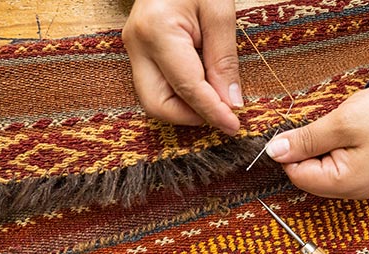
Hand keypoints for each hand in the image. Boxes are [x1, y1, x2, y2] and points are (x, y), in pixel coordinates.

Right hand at [122, 0, 241, 134]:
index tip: (234, 126)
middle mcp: (137, 45)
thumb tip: (231, 104)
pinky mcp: (139, 53)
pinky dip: (182, 95)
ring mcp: (134, 50)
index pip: (186, 87)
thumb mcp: (220, 13)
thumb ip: (224, 61)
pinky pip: (158, 87)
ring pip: (155, 100)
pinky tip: (204, 84)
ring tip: (216, 94)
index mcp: (157, 31)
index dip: (212, 112)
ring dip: (187, 107)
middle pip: (157, 105)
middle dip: (191, 116)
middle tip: (224, 113)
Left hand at [265, 84, 368, 198]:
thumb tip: (274, 151)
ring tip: (338, 129)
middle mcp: (353, 190)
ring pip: (319, 170)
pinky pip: (334, 166)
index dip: (291, 151)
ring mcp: (360, 183)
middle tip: (324, 126)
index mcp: (346, 183)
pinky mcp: (364, 172)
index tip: (298, 129)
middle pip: (308, 176)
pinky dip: (330, 149)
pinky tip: (344, 134)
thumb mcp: (340, 123)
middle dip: (306, 150)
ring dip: (318, 148)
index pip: (297, 176)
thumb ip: (305, 140)